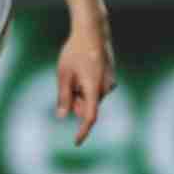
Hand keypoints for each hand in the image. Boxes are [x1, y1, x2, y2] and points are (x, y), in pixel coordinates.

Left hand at [56, 19, 116, 145]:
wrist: (92, 32)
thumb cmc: (74, 51)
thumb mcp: (63, 73)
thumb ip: (63, 96)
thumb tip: (62, 116)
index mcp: (94, 88)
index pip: (90, 117)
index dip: (82, 131)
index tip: (76, 142)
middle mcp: (106, 88)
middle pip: (88, 106)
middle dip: (76, 102)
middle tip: (68, 84)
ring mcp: (110, 82)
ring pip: (92, 97)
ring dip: (81, 92)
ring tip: (75, 70)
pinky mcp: (111, 77)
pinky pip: (96, 89)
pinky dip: (87, 86)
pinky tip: (83, 68)